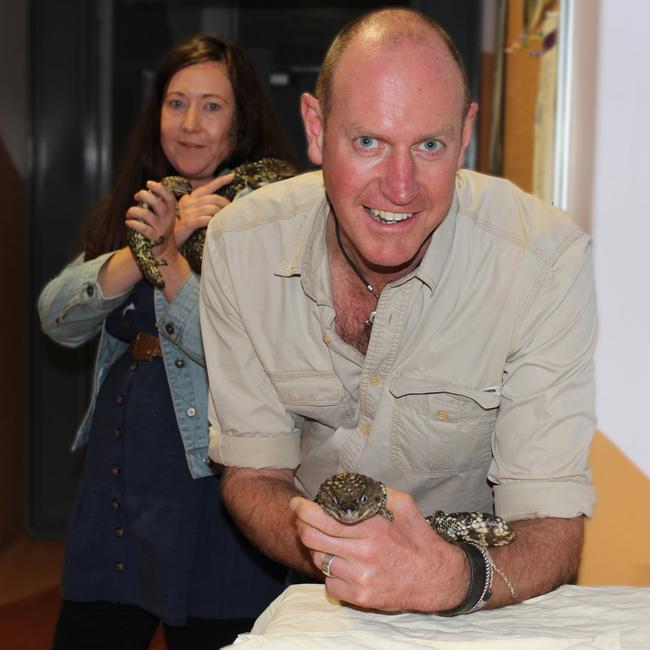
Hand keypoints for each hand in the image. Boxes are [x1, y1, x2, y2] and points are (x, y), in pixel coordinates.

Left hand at [126, 179, 179, 262]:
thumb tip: (147, 190)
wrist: (163, 253)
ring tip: (129, 213)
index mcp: (171, 214)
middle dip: (144, 195)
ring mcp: (160, 229)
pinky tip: (128, 222)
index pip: (169, 198)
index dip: (160, 189)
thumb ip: (159, 206)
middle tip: (136, 196)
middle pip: (157, 203)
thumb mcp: (165, 218)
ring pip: (146, 214)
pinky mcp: (153, 238)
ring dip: (133, 211)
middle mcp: (167, 221)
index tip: (149, 183)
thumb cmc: (159, 231)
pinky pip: (141, 228)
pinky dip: (132, 223)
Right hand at [174, 173, 234, 246]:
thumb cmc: (184, 226)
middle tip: (231, 210)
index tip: (232, 176)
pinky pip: (206, 219)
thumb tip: (221, 204)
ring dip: (222, 214)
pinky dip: (214, 221)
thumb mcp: (191, 212)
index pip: (208, 187)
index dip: (221, 181)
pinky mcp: (188, 223)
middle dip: (226, 203)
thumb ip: (202, 205)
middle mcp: (188, 202)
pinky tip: (217, 224)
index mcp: (190, 198)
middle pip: (213, 198)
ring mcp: (188, 212)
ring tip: (226, 218)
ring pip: (212, 209)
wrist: (169, 238)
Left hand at [292, 487, 467, 611]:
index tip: (296, 504)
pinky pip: (329, 584)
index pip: (325, 520)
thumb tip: (344, 477)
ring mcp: (360, 578)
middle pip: (313, 540)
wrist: (436, 580)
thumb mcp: (404, 506)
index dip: (304, 510)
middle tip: (302, 520)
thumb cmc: (418, 539)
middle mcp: (364, 554)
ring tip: (327, 542)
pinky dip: (331, 573)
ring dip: (318, 549)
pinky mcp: (360, 598)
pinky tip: (341, 565)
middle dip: (302, 527)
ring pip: (320, 561)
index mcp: (373, 529)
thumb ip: (374, 491)